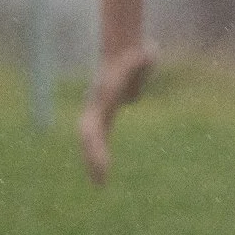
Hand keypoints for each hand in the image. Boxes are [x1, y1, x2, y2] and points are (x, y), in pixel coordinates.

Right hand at [78, 44, 154, 185]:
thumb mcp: (141, 55)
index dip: (95, 147)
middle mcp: (95, 107)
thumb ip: (142, 58)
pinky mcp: (106, 114)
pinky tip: (103, 172)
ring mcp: (99, 111)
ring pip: (91, 141)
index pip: (92, 129)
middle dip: (92, 159)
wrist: (125, 50)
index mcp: (101, 100)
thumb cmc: (135, 54)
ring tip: (99, 184)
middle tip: (101, 183)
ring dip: (93, 161)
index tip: (103, 166)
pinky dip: (99, 155)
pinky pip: (99, 139)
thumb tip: (147, 54)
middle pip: (87, 137)